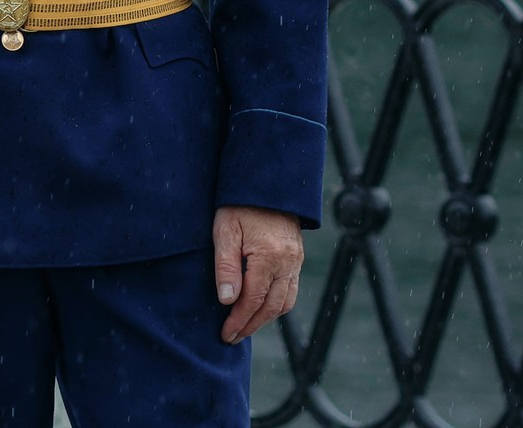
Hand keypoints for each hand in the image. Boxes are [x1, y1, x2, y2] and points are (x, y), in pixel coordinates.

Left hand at [214, 206, 303, 342]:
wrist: (267, 185)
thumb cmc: (239, 206)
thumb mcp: (225, 231)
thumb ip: (226, 266)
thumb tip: (226, 300)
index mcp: (268, 257)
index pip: (253, 300)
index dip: (238, 320)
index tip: (225, 334)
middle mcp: (287, 263)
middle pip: (270, 307)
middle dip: (251, 325)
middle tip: (232, 337)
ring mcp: (295, 262)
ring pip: (284, 302)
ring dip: (265, 319)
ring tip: (244, 327)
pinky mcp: (297, 259)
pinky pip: (290, 291)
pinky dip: (276, 305)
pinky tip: (261, 309)